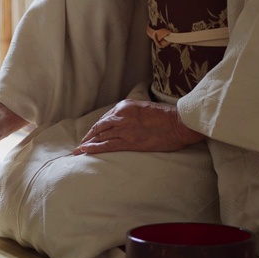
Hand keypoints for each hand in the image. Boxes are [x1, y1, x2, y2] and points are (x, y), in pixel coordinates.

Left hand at [73, 99, 204, 154]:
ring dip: (88, 143)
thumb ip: (132, 114)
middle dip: (89, 136)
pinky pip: (107, 145)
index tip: (93, 133)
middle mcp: (121, 115)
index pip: (106, 117)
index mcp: (125, 106)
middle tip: (81, 144)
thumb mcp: (145, 108)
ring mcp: (124, 129)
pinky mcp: (129, 141)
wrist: (179, 123)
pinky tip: (85, 151)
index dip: (98, 127)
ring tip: (79, 150)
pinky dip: (94, 148)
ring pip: (100, 136)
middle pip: (99, 126)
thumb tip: (124, 122)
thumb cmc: (167, 116)